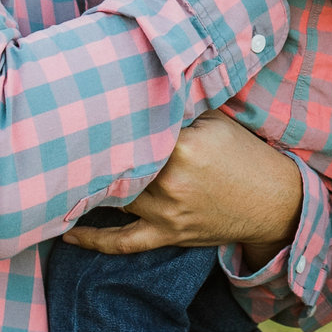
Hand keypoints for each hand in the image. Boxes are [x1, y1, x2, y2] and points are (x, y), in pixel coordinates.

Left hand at [61, 113, 302, 263]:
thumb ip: (179, 107)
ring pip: (113, 199)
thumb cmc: (245, 155)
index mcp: (183, 148)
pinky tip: (66, 232)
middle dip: (91, 153)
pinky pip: (123, 242)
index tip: (82, 110)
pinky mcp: (168, 235)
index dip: (108, 121)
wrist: (275, 202)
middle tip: (58, 139)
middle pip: (118, 165)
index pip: (134, 131)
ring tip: (56, 175)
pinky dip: (93, 239)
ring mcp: (168, 213)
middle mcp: (171, 182)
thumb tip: (139, 89)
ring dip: (87, 188)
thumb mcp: (216, 121)